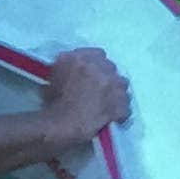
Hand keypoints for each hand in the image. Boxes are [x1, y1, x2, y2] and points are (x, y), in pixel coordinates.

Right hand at [0, 43, 139, 160]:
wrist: (63, 124)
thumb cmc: (54, 101)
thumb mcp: (53, 74)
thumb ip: (67, 65)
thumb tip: (74, 67)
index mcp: (83, 58)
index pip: (97, 53)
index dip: (95, 64)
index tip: (90, 74)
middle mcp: (103, 67)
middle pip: (111, 68)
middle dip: (106, 77)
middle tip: (97, 89)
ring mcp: (115, 86)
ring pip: (122, 84)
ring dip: (115, 91)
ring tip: (107, 102)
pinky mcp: (123, 104)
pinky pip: (125, 106)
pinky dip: (120, 111)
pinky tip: (112, 117)